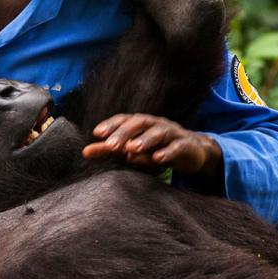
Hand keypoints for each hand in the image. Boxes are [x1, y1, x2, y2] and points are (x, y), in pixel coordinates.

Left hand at [82, 114, 221, 176]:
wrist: (192, 152)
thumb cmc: (157, 149)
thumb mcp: (133, 150)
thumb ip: (110, 150)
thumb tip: (85, 152)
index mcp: (142, 123)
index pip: (124, 119)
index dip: (111, 124)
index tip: (97, 133)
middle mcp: (156, 124)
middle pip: (139, 123)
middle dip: (124, 133)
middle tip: (110, 146)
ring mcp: (172, 133)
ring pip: (158, 132)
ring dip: (145, 140)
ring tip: (132, 149)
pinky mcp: (186, 145)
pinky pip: (176, 146)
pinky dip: (167, 152)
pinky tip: (157, 159)